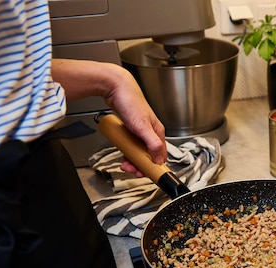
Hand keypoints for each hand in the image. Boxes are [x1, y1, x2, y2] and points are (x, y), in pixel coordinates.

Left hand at [51, 59, 166, 175]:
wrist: (114, 86)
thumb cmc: (130, 101)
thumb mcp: (142, 126)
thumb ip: (152, 143)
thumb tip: (159, 158)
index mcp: (158, 132)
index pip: (161, 155)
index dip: (154, 166)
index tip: (145, 174)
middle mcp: (151, 132)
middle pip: (149, 155)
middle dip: (140, 164)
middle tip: (130, 169)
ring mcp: (140, 130)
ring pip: (139, 151)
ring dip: (132, 159)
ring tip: (123, 162)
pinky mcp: (131, 128)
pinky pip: (131, 144)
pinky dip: (127, 151)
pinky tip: (122, 151)